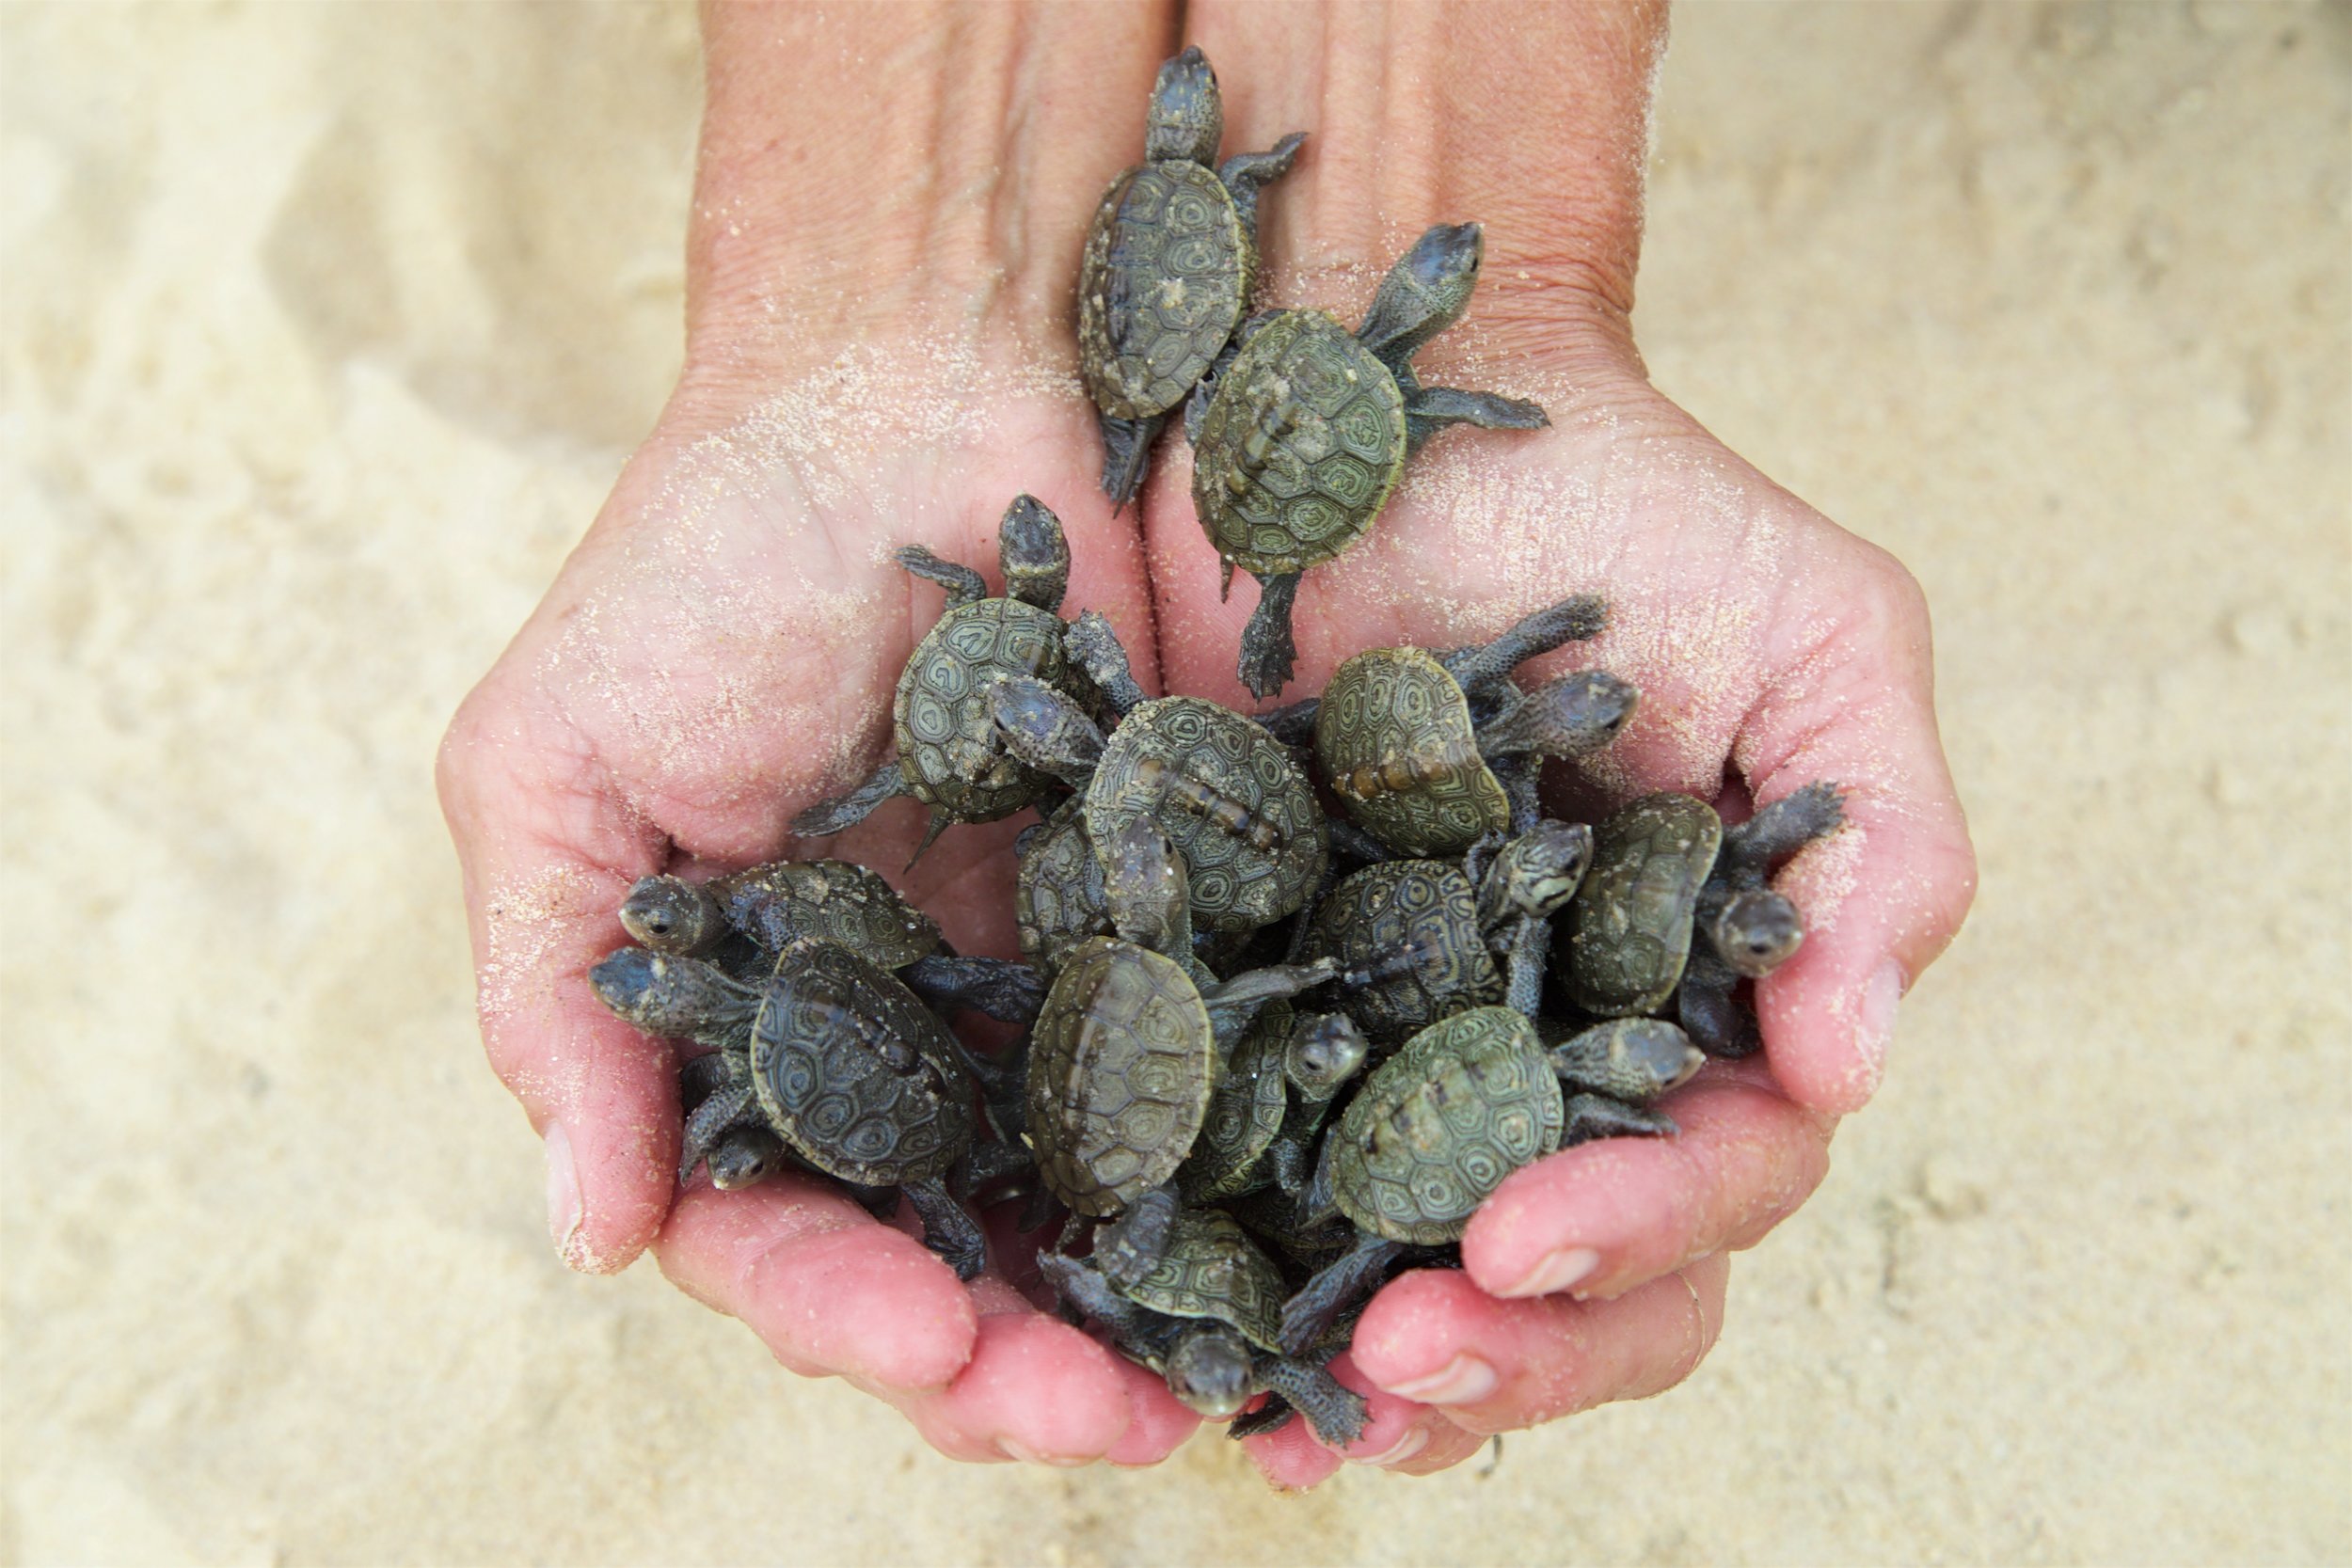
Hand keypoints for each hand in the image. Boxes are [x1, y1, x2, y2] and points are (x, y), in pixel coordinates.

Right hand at [438, 4, 1209, 1467]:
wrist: (940, 357)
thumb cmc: (719, 548)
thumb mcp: (563, 763)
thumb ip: (558, 996)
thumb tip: (587, 1236)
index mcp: (776, 1041)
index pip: (795, 1238)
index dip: (854, 1318)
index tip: (934, 1350)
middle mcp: (934, 1047)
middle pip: (979, 1267)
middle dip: (1036, 1364)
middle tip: (1123, 1416)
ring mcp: (1090, 991)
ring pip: (1134, 1211)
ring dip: (1181, 1315)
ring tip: (1250, 1388)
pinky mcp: (1231, 915)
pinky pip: (1270, 1071)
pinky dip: (1303, 1168)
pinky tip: (1356, 1240)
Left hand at [1129, 0, 1976, 1483]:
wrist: (1367, 387)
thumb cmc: (1617, 502)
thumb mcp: (1815, 636)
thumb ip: (1878, 838)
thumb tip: (1854, 1060)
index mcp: (1685, 1005)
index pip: (1705, 1180)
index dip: (1635, 1235)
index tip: (1521, 1233)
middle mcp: (1537, 1056)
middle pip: (1559, 1278)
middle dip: (1501, 1351)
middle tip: (1400, 1360)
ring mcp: (1375, 1043)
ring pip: (1396, 1268)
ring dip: (1356, 1360)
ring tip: (1283, 1405)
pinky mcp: (1215, 1004)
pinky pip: (1216, 1171)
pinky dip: (1196, 1268)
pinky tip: (1145, 1328)